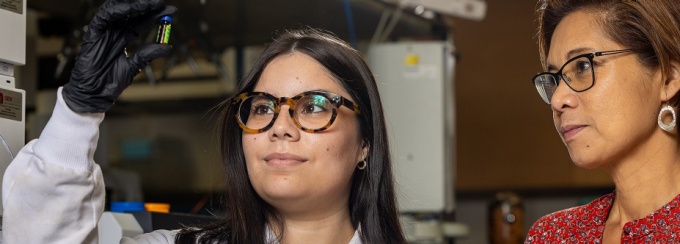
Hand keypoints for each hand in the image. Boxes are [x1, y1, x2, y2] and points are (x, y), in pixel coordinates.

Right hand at [62, 0, 176, 112]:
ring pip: (117, 9)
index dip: (156, 15)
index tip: (171, 11)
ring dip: (134, 4)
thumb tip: (168, 47)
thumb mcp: (134, 67)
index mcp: (124, 38)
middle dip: (148, 6)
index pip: (142, 21)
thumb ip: (147, 55)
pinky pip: (104, 17)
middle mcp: (114, 32)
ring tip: (150, 3)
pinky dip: (118, 11)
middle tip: (162, 3)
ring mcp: (104, 32)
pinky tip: (132, 9)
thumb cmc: (110, 82)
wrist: (94, 95)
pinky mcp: (93, 34)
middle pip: (132, 13)